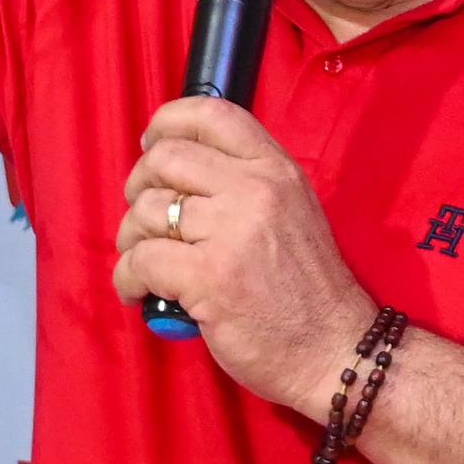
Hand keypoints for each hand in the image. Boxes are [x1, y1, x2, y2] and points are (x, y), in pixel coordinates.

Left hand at [114, 95, 377, 415]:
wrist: (336, 349)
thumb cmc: (310, 291)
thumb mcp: (293, 212)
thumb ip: (247, 184)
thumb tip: (180, 175)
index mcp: (276, 169)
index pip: (212, 113)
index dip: (167, 122)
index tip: (151, 144)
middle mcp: (255, 190)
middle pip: (166, 157)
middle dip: (139, 185)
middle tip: (144, 216)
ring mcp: (230, 232)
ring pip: (146, 209)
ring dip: (130, 237)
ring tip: (144, 261)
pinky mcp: (208, 277)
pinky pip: (140, 260)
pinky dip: (127, 277)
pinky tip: (137, 292)